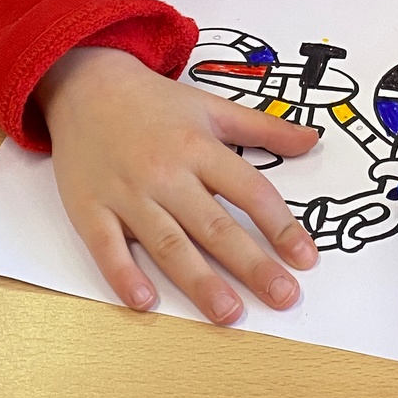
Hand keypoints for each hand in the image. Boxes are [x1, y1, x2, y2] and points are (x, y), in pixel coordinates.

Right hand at [36, 47, 319, 324]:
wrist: (85, 85)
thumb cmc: (153, 102)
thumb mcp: (212, 107)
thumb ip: (263, 128)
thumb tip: (312, 141)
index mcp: (199, 148)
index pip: (250, 192)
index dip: (282, 226)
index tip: (306, 258)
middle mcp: (166, 174)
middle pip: (215, 226)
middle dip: (252, 265)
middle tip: (283, 297)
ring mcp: (126, 194)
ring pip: (168, 244)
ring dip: (200, 281)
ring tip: (229, 313)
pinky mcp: (90, 209)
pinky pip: (107, 248)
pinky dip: (124, 276)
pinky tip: (146, 302)